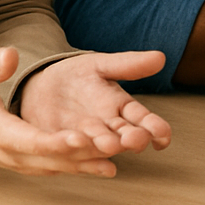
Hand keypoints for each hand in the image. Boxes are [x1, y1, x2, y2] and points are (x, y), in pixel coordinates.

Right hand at [0, 47, 141, 176]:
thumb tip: (10, 55)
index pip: (30, 141)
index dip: (56, 142)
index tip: (81, 138)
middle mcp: (11, 152)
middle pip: (51, 158)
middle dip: (82, 155)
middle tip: (113, 147)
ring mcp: (19, 160)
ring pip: (57, 166)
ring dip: (87, 164)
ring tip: (119, 157)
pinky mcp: (27, 161)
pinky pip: (57, 167)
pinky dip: (81, 167)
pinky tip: (108, 166)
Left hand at [18, 50, 172, 171]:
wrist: (41, 86)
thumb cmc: (77, 76)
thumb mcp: (101, 66)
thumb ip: (128, 65)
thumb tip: (161, 57)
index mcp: (121, 108)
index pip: (143, 119)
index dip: (155, 128)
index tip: (163, 134)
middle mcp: (108, 128)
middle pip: (125, 136)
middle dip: (131, 139)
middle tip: (136, 140)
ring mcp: (86, 138)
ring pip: (99, 145)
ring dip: (104, 146)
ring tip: (108, 145)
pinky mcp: (62, 143)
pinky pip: (68, 147)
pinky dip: (72, 147)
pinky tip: (76, 143)